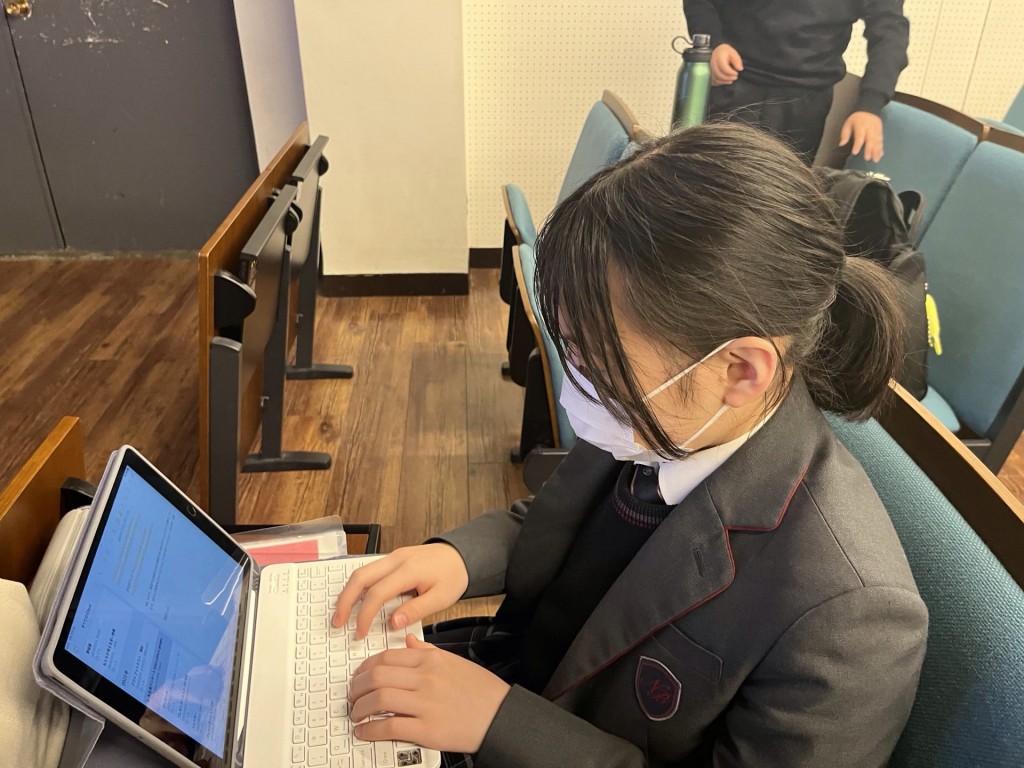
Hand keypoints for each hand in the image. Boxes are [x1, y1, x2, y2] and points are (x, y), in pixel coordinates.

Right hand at [332, 544, 468, 638]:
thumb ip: (416, 610)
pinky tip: (356, 600)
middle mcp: (396, 559)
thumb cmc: (454, 576)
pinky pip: (369, 570)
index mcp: (408, 570)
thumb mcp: (441, 598)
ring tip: (342, 614)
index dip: (365, 615)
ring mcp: (393, 557)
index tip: (360, 633)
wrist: (462, 555)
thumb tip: (392, 623)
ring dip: (349, 592)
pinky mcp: (393, 559)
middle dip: (345, 600)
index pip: (377, 593)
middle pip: (360, 577)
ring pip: (361, 572)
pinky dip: (359, 586)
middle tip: (338, 622)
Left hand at [349, 635, 510, 752]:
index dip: (365, 667)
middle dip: (357, 686)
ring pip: (378, 699)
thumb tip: (407, 641)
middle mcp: (426, 678)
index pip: (387, 657)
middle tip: (352, 695)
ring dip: (359, 708)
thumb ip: (427, 651)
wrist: (502, 716)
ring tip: (356, 714)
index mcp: (431, 661)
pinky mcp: (427, 729)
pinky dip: (370, 730)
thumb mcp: (455, 662)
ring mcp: (426, 704)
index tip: (359, 675)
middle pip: (377, 675)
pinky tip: (364, 731)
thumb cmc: (481, 692)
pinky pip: (389, 726)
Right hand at [710, 44, 742, 85]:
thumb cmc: (727, 52)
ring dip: (724, 81)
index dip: (731, 72)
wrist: (719, 51)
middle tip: (735, 77)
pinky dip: (720, 82)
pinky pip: (714, 80)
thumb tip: (740, 69)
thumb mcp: (734, 53)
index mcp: (719, 57)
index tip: (736, 73)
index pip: (724, 67)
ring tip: (731, 80)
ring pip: (716, 78)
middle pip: (719, 74)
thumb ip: (737, 61)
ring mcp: (711, 69)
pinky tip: (726, 81)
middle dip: (728, 78)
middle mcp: (713, 64)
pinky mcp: (711, 73)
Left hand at [839, 111, 883, 161]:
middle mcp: (870, 128)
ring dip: (877, 151)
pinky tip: (880, 155)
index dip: (857, 145)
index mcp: (861, 125)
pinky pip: (881, 140)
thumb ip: (845, 134)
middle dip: (869, 150)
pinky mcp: (880, 131)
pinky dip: (881, 148)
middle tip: (867, 158)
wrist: (869, 109)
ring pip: (877, 141)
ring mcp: (876, 129)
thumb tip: (841, 144)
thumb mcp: (848, 123)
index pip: (859, 136)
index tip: (855, 152)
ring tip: (875, 160)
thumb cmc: (856, 118)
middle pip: (870, 140)